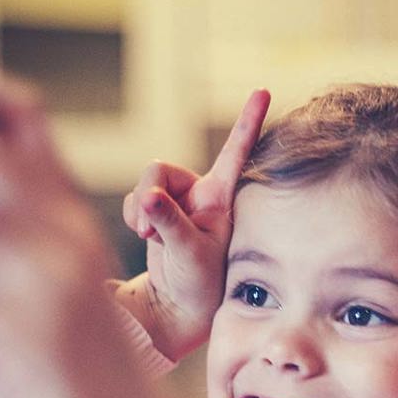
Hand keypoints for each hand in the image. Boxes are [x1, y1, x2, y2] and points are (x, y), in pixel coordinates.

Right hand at [120, 90, 271, 359]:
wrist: (177, 307)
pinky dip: (134, 216)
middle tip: (149, 228)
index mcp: (220, 198)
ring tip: (152, 239)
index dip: (248, 121)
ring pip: (144, 184)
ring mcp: (176, 202)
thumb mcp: (188, 253)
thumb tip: (148, 198)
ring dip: (139, 209)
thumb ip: (168, 222)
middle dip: (147, 191)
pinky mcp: (156, 213)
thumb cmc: (198, 285)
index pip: (236, 153)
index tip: (264, 90)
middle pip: (160, 167)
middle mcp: (199, 194)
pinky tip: (146, 237)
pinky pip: (135, 201)